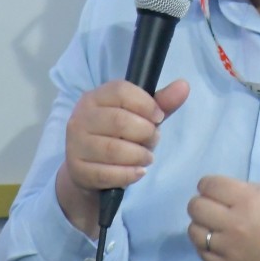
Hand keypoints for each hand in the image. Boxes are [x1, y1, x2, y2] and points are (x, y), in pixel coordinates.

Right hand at [54, 78, 188, 235]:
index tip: (159, 117)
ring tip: (147, 157)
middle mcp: (81, 118)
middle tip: (154, 140)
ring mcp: (75, 145)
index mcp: (95, 97)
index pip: (120, 90)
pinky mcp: (77, 170)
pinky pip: (106, 173)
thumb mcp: (139, 117)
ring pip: (113, 149)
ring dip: (138, 155)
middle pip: (119, 120)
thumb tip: (184, 86)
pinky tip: (138, 172)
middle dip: (145, 132)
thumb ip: (161, 103)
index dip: (145, 104)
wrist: (88, 168)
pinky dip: (128, 174)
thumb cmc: (117, 136)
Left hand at [186, 176, 259, 260]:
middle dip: (202, 203)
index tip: (215, 190)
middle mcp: (235, 226)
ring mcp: (231, 252)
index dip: (209, 185)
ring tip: (216, 227)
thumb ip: (247, 192)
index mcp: (248, 201)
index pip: (208, 185)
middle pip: (195, 208)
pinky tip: (220, 244)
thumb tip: (223, 194)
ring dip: (202, 226)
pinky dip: (208, 247)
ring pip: (194, 233)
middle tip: (214, 207)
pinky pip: (205, 256)